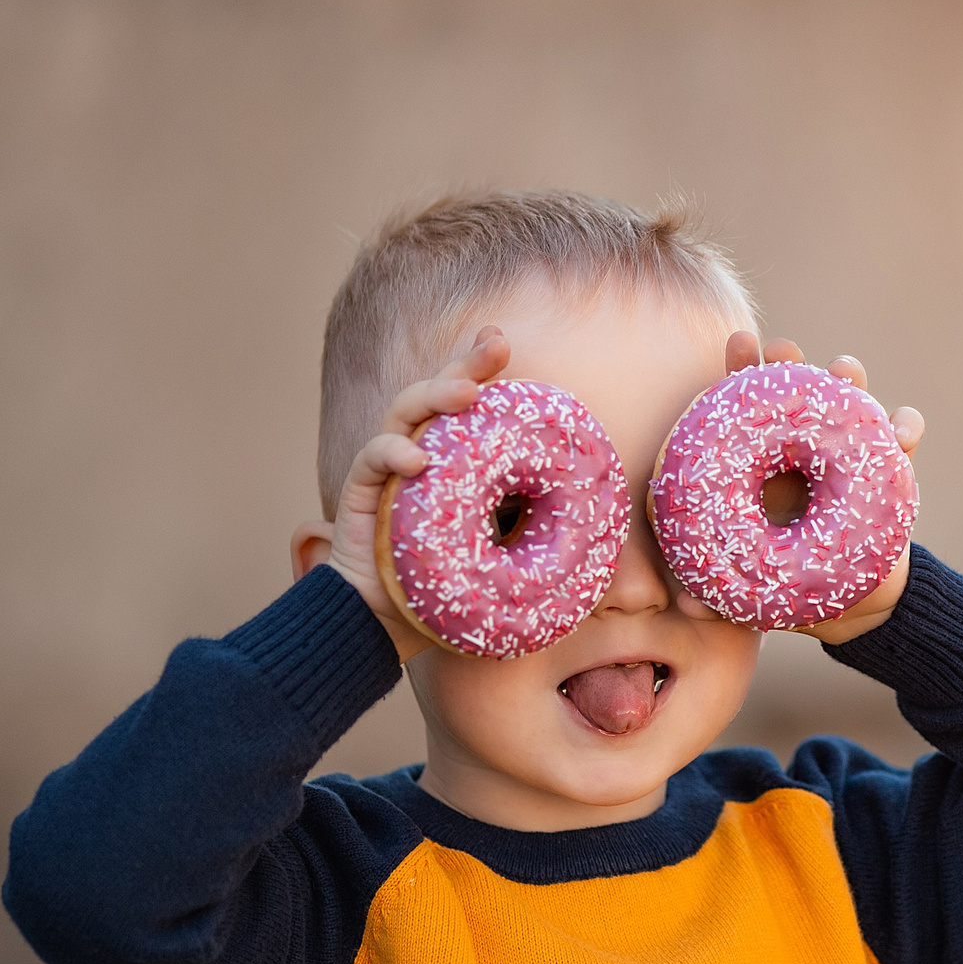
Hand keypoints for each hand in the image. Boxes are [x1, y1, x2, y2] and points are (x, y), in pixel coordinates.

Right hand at [296, 324, 512, 660]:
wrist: (387, 622)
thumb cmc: (448, 585)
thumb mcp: (505, 553)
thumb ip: (537, 528)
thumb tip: (602, 518)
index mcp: (456, 457)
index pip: (470, 406)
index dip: (481, 368)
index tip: (501, 341)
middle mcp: (423, 452)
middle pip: (440, 395)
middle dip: (466, 366)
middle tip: (496, 347)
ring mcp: (389, 468)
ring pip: (405, 414)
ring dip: (434, 397)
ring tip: (465, 393)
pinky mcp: (360, 490)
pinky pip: (371, 460)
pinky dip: (391, 454)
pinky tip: (415, 460)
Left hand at [720, 331, 924, 645]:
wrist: (851, 603)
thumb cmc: (787, 581)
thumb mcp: (753, 586)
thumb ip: (720, 592)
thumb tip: (684, 606)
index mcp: (762, 464)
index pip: (750, 407)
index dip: (743, 371)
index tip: (740, 344)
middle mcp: (804, 449)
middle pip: (799, 391)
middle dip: (794, 364)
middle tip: (786, 353)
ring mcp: (848, 452)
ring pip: (851, 402)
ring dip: (850, 381)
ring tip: (847, 373)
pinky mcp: (889, 469)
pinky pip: (902, 438)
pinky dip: (905, 427)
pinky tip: (903, 433)